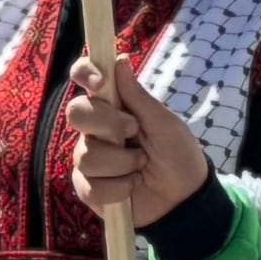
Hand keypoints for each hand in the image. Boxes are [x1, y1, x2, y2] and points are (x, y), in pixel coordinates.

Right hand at [64, 55, 211, 225]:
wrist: (184, 199)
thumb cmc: (177, 155)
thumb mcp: (165, 125)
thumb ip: (139, 97)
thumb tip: (119, 60)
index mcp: (113, 106)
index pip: (85, 78)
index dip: (85, 73)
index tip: (100, 82)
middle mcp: (95, 128)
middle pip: (76, 113)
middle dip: (108, 123)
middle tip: (134, 132)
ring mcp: (89, 158)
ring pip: (86, 155)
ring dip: (122, 163)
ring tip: (142, 166)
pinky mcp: (89, 188)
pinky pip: (90, 186)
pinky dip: (118, 188)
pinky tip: (132, 187)